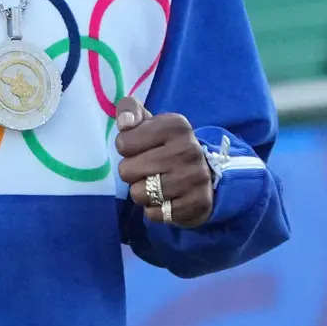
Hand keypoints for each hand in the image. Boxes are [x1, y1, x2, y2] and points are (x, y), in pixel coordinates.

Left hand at [114, 97, 214, 228]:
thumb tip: (125, 122)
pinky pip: (154, 214)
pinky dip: (154, 210)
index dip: (126, 148)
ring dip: (141, 193)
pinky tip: (166, 199)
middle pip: (127, 171)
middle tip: (147, 169)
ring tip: (156, 184)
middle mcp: (189, 149)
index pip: (123, 143)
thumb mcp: (149, 124)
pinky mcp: (198, 203)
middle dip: (131, 173)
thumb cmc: (165, 147)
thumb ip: (130, 111)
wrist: (203, 176)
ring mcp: (195, 177)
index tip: (141, 148)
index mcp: (176, 125)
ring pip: (139, 194)